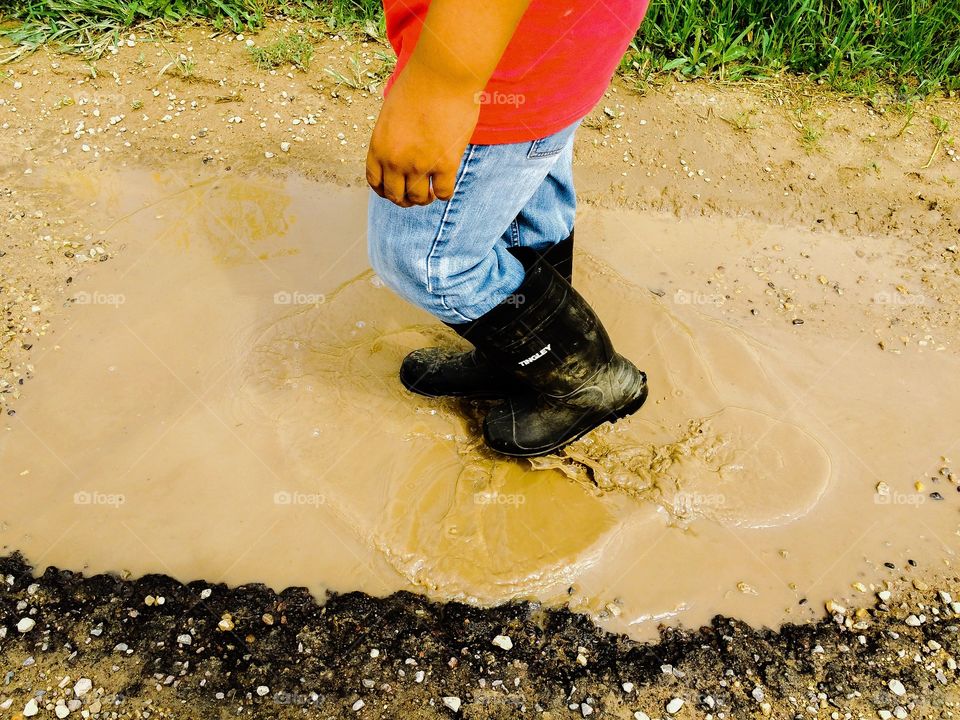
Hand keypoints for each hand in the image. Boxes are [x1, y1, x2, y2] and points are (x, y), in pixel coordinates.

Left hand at [366, 60, 479, 207]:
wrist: (442, 75)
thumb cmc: (419, 85)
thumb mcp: (391, 113)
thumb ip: (392, 137)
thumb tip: (401, 152)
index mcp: (378, 146)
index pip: (375, 182)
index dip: (385, 190)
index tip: (396, 190)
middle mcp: (395, 160)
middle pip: (396, 195)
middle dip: (405, 199)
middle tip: (416, 195)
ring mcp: (419, 164)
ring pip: (418, 198)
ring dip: (424, 198)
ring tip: (431, 192)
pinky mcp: (445, 164)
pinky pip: (443, 193)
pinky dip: (444, 193)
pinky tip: (446, 185)